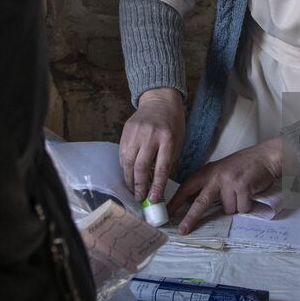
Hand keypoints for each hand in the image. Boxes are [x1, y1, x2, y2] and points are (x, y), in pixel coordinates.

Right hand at [119, 88, 184, 202]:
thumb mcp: (178, 142)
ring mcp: (136, 132)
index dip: (156, 186)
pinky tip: (128, 175)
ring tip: (133, 190)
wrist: (160, 100)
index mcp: (168, 139)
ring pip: (128, 162)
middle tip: (139, 198)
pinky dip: (124, 167)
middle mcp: (150, 135)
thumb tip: (157, 186)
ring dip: (129, 180)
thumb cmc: (172, 124)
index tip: (153, 199)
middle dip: (139, 186)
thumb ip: (167, 162)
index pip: (161, 168)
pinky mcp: (125, 131)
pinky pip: (122, 154)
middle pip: (141, 167)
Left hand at [168, 138, 283, 234]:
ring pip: (227, 209)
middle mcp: (216, 176)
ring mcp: (230, 181)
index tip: (166, 213)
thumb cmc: (242, 166)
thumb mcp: (220, 171)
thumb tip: (190, 203)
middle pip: (200, 202)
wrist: (265, 157)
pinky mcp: (243, 187)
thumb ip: (207, 185)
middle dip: (190, 218)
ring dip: (235, 206)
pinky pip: (241, 209)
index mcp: (207, 172)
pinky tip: (250, 193)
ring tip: (242, 192)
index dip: (175, 201)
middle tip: (182, 231)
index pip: (187, 188)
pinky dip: (246, 205)